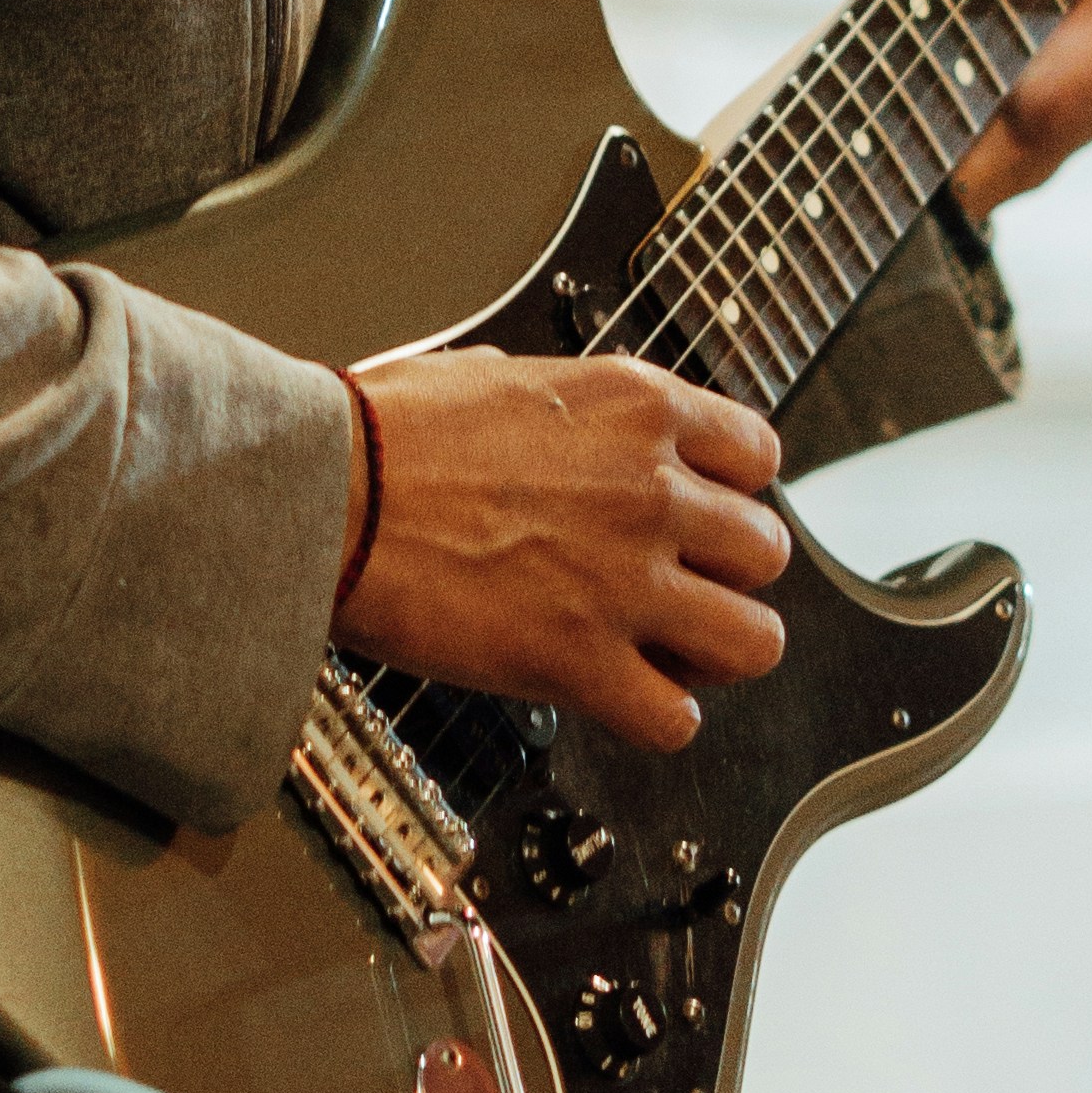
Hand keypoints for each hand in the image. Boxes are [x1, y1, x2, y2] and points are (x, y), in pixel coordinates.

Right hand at [338, 346, 790, 751]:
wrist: (323, 492)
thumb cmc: (378, 433)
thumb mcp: (492, 373)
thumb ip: (550, 396)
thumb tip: (534, 403)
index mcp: (636, 407)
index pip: (757, 456)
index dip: (733, 493)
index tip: (700, 514)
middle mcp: (652, 490)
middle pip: (768, 552)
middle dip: (729, 577)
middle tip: (681, 590)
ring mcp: (626, 580)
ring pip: (755, 641)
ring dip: (718, 654)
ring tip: (671, 653)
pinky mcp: (581, 660)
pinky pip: (675, 720)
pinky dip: (656, 719)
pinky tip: (620, 699)